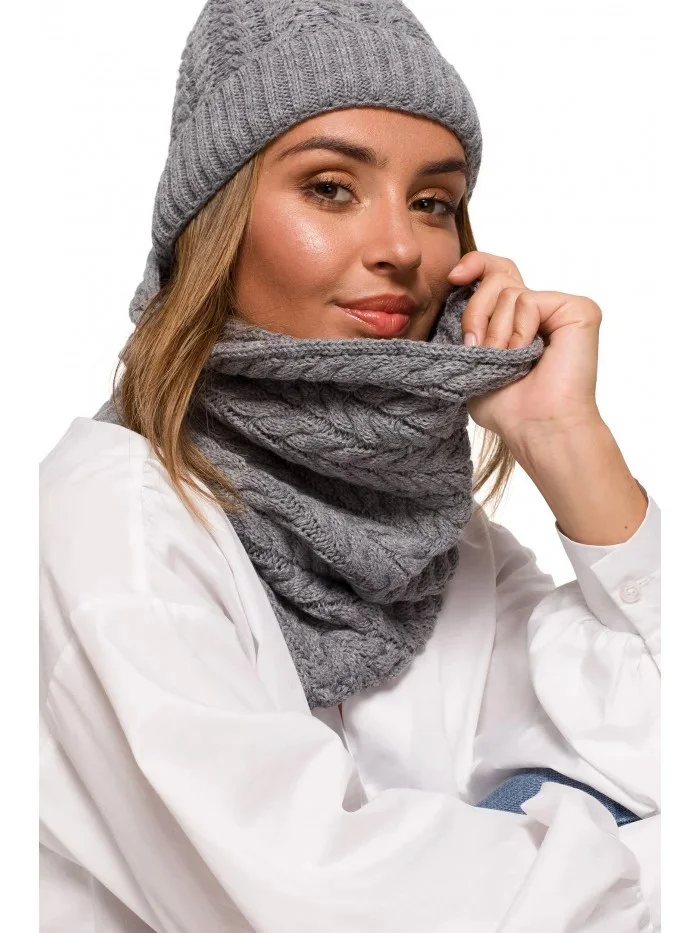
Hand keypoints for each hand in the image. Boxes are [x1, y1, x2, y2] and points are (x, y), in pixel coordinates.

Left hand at [448, 251, 603, 442]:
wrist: (537, 427)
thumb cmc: (509, 408)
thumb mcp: (472, 363)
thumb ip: (466, 328)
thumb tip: (454, 289)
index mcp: (518, 321)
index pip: (497, 274)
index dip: (476, 266)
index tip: (454, 277)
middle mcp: (542, 310)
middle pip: (498, 276)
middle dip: (476, 312)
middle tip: (474, 347)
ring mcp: (561, 308)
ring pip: (508, 292)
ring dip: (496, 333)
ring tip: (506, 362)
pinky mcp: (578, 309)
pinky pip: (528, 300)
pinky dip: (518, 331)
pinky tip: (527, 355)